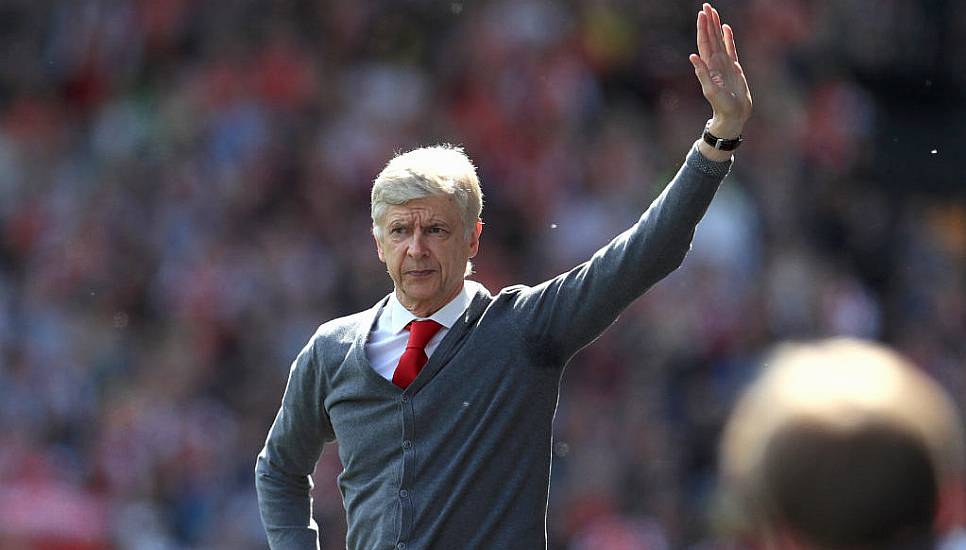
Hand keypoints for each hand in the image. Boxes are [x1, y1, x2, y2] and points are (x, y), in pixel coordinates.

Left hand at [689, 3, 751, 138]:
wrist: (734, 114)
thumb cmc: (721, 105)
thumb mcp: (710, 90)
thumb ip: (702, 73)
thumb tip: (692, 56)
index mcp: (709, 66)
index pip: (704, 42)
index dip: (703, 28)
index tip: (702, 14)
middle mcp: (715, 62)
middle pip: (711, 37)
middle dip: (708, 22)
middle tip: (707, 6)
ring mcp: (725, 64)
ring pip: (720, 40)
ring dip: (716, 27)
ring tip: (714, 12)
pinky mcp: (734, 67)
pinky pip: (731, 48)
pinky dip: (728, 38)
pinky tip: (726, 28)